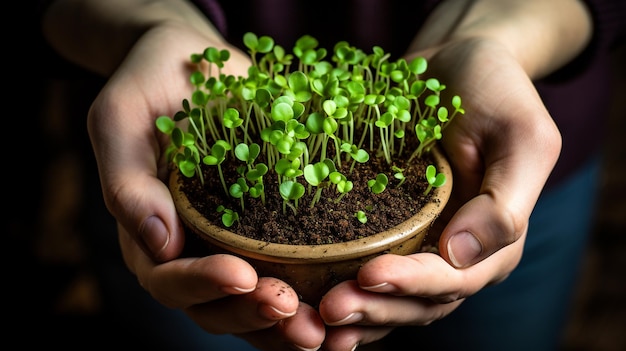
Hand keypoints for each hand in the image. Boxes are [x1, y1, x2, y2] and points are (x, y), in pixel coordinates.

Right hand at [87, 23, 324, 349]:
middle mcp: (189, 245)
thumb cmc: (150, 80)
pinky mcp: (268, 226)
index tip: (243, 275)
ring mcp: (229, 240)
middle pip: (211, 304)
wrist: (194, 60)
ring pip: (250, 303)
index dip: (203, 284)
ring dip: (282, 324)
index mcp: (147, 229)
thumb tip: (159, 241)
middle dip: (251, 314)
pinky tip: (336, 303)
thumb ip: (127, 181)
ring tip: (321, 328)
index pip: (167, 276)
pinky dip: (307, 296)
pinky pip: (284, 272)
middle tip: (293, 311)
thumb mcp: (121, 118)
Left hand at [316, 37, 560, 349]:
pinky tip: (306, 299)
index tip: (367, 275)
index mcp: (493, 243)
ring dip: (353, 312)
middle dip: (374, 308)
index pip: (453, 280)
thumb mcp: (521, 138)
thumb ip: (505, 203)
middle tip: (328, 309)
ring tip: (310, 315)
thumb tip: (460, 256)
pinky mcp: (383, 227)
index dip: (411, 284)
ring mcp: (416, 243)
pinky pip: (361, 268)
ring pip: (387, 297)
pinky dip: (338, 287)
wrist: (458, 63)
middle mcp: (454, 254)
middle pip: (416, 302)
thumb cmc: (497, 92)